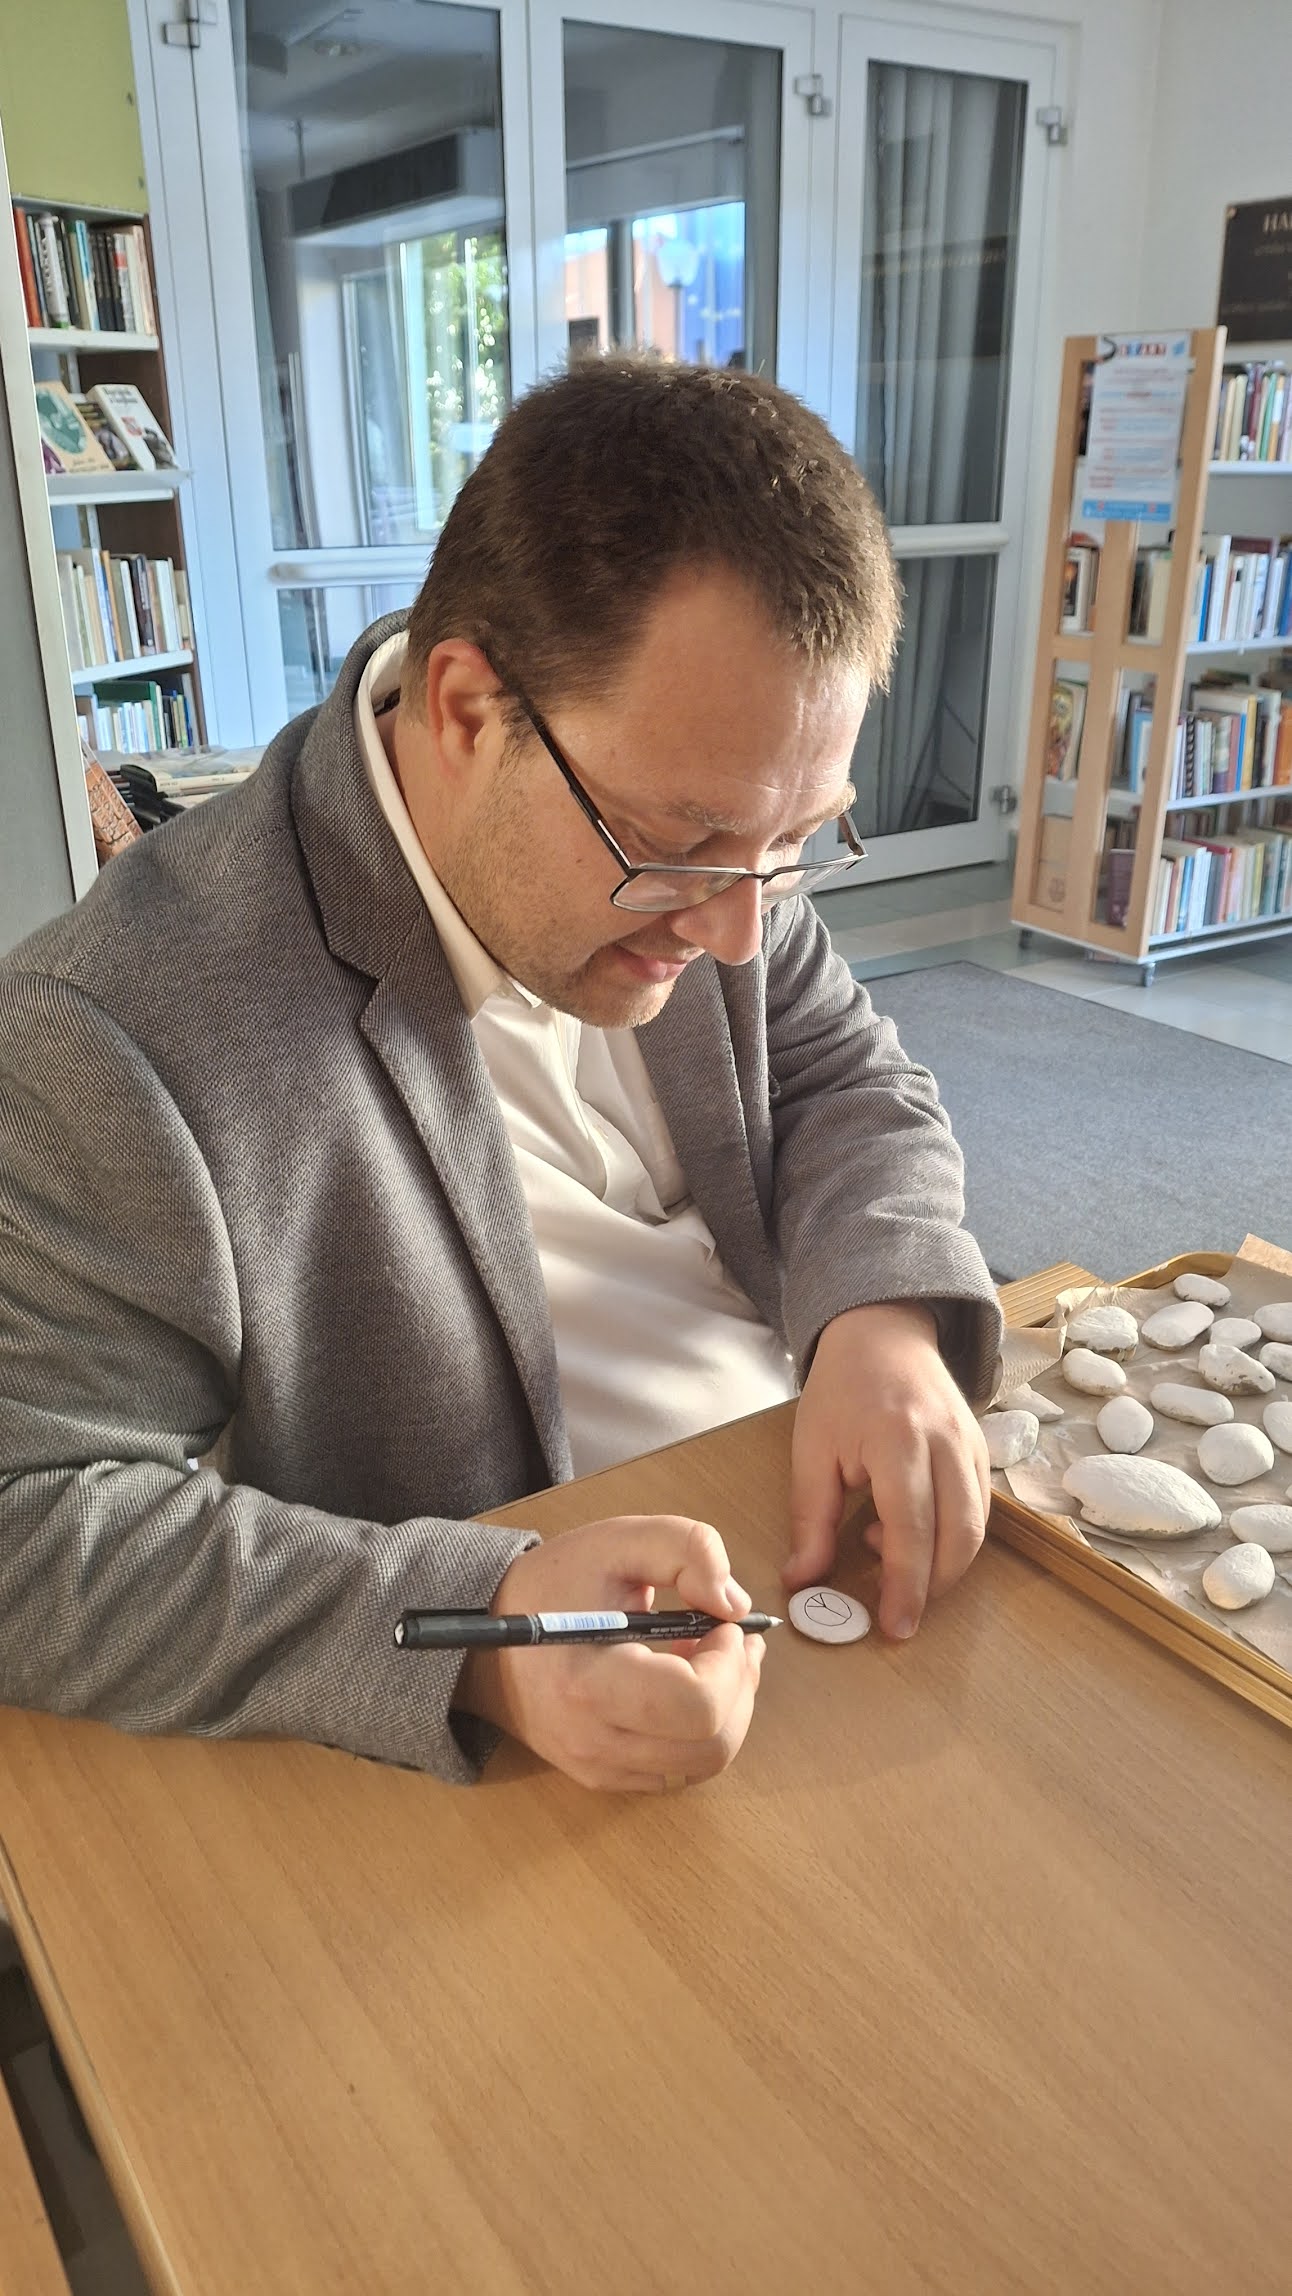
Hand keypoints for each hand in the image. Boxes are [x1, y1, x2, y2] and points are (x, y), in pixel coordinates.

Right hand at [453, 1515, 764, 1791]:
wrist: (486, 1640)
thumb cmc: (553, 1586)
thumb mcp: (618, 1541)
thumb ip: (687, 1549)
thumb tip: (736, 1605)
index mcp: (590, 1684)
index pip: (699, 1705)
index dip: (730, 1664)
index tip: (722, 1623)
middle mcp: (593, 1741)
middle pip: (712, 1744)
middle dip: (739, 1685)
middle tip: (731, 1638)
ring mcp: (598, 1767)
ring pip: (705, 1763)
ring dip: (726, 1708)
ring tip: (708, 1658)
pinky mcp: (604, 1776)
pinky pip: (681, 1770)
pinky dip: (700, 1730)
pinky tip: (685, 1685)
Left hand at [784, 1302, 990, 1640]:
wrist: (882, 1334)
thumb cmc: (841, 1388)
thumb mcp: (811, 1450)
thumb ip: (811, 1519)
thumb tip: (804, 1579)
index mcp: (898, 1439)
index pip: (912, 1529)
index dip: (906, 1586)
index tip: (895, 1628)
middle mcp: (946, 1444)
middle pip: (959, 1537)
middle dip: (933, 1587)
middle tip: (899, 1613)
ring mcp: (973, 1446)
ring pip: (977, 1529)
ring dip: (943, 1564)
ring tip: (890, 1554)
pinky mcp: (983, 1451)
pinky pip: (980, 1511)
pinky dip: (952, 1538)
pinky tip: (910, 1529)